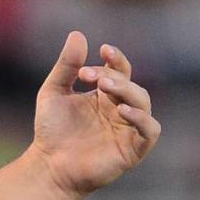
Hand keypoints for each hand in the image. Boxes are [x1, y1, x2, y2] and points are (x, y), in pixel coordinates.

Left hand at [32, 32, 160, 198]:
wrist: (48, 166)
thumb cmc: (52, 131)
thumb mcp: (53, 92)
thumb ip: (66, 65)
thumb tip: (78, 34)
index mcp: (105, 96)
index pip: (120, 71)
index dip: (116, 59)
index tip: (103, 50)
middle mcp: (120, 110)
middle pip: (130, 84)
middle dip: (114, 75)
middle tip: (89, 74)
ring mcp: (128, 129)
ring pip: (143, 102)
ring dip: (127, 90)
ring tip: (104, 85)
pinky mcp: (133, 149)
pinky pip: (151, 130)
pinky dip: (142, 118)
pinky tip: (122, 111)